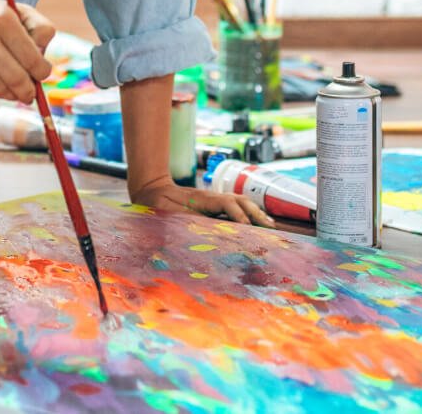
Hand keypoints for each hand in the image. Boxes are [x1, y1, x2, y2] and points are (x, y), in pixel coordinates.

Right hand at [0, 0, 55, 103]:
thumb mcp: (17, 10)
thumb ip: (40, 29)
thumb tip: (43, 59)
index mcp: (3, 18)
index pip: (31, 57)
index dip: (42, 72)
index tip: (43, 74)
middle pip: (16, 77)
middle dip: (29, 90)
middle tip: (32, 93)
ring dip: (13, 95)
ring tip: (18, 93)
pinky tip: (2, 88)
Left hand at [133, 181, 274, 227]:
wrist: (152, 190)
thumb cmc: (158, 204)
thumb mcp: (169, 214)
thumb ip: (186, 221)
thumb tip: (203, 231)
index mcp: (203, 198)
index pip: (227, 203)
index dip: (238, 215)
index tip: (247, 228)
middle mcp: (213, 197)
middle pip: (240, 201)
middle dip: (256, 214)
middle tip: (269, 228)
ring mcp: (215, 200)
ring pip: (241, 203)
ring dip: (255, 213)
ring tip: (269, 226)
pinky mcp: (214, 205)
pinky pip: (235, 207)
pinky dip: (248, 214)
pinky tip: (255, 223)